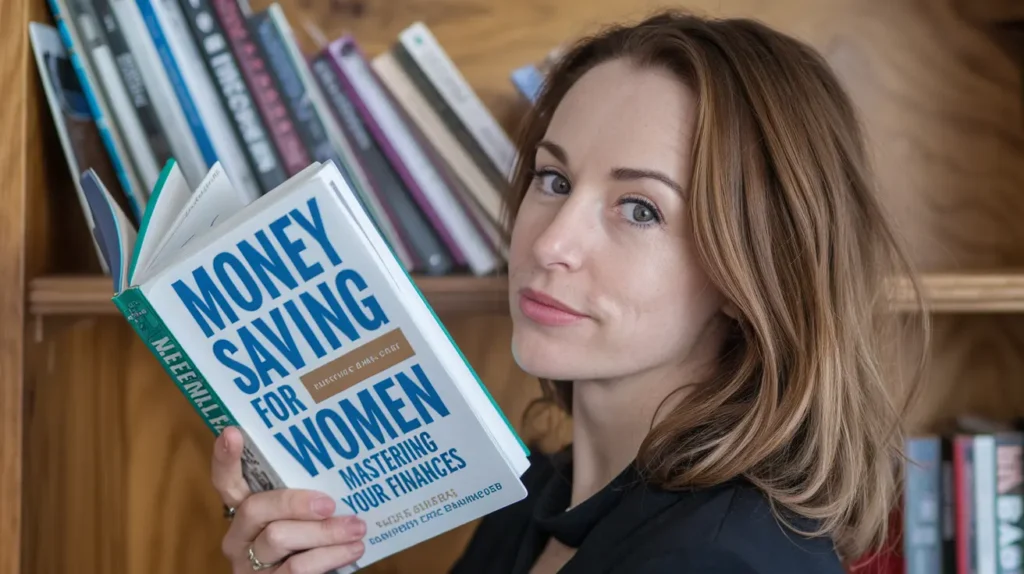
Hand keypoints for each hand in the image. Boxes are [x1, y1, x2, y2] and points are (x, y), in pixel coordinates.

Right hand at [213, 426, 366, 572]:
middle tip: (330, 503)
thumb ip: (306, 496)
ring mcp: (249, 564)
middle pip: (255, 509)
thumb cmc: (309, 545)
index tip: (233, 432)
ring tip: (356, 527)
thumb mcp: (302, 518)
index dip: (226, 459)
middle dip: (295, 502)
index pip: (227, 482)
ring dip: (324, 532)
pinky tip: (354, 549)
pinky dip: (330, 556)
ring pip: (278, 538)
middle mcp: (239, 537)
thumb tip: (341, 469)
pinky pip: (297, 568)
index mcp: (244, 512)